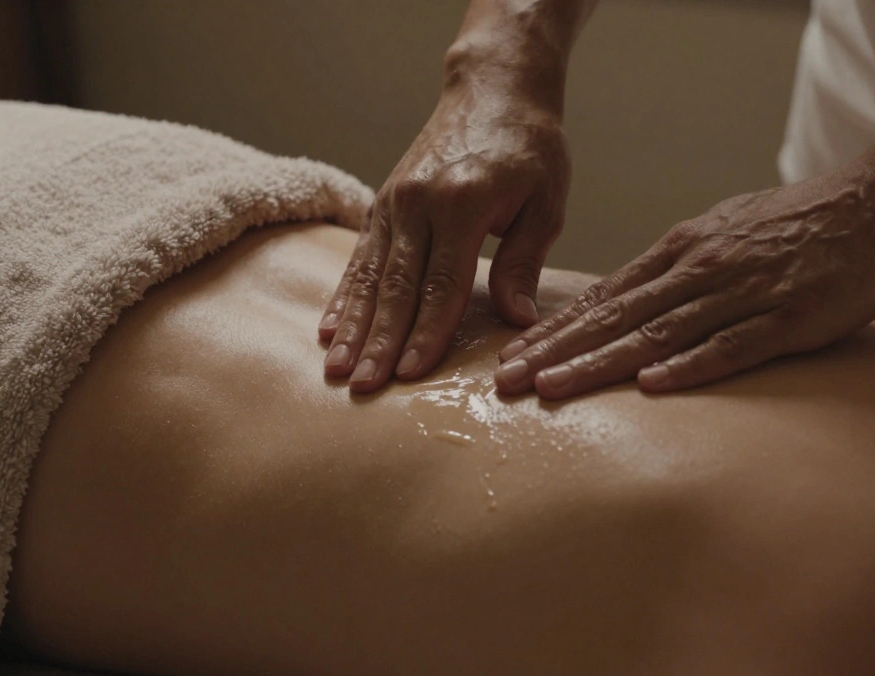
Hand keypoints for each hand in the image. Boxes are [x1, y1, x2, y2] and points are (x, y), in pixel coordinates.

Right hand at [320, 83, 569, 392]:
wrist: (492, 89)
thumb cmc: (529, 147)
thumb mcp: (546, 200)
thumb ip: (526, 260)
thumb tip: (517, 321)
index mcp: (464, 201)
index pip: (443, 282)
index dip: (426, 331)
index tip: (411, 373)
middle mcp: (419, 201)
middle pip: (396, 286)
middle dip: (379, 341)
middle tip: (364, 387)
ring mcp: (394, 201)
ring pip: (369, 276)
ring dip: (353, 327)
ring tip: (337, 370)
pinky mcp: (382, 203)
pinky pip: (358, 258)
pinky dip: (342, 297)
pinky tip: (328, 332)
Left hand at [494, 172, 874, 398]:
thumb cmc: (798, 220)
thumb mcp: (724, 231)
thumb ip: (675, 266)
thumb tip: (626, 297)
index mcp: (681, 249)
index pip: (603, 297)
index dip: (554, 330)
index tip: (511, 357)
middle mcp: (700, 268)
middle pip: (614, 317)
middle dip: (554, 351)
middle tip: (505, 381)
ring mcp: (742, 292)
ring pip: (657, 334)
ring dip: (599, 363)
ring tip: (552, 389)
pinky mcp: (788, 317)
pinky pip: (731, 345)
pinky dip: (690, 366)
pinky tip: (650, 386)